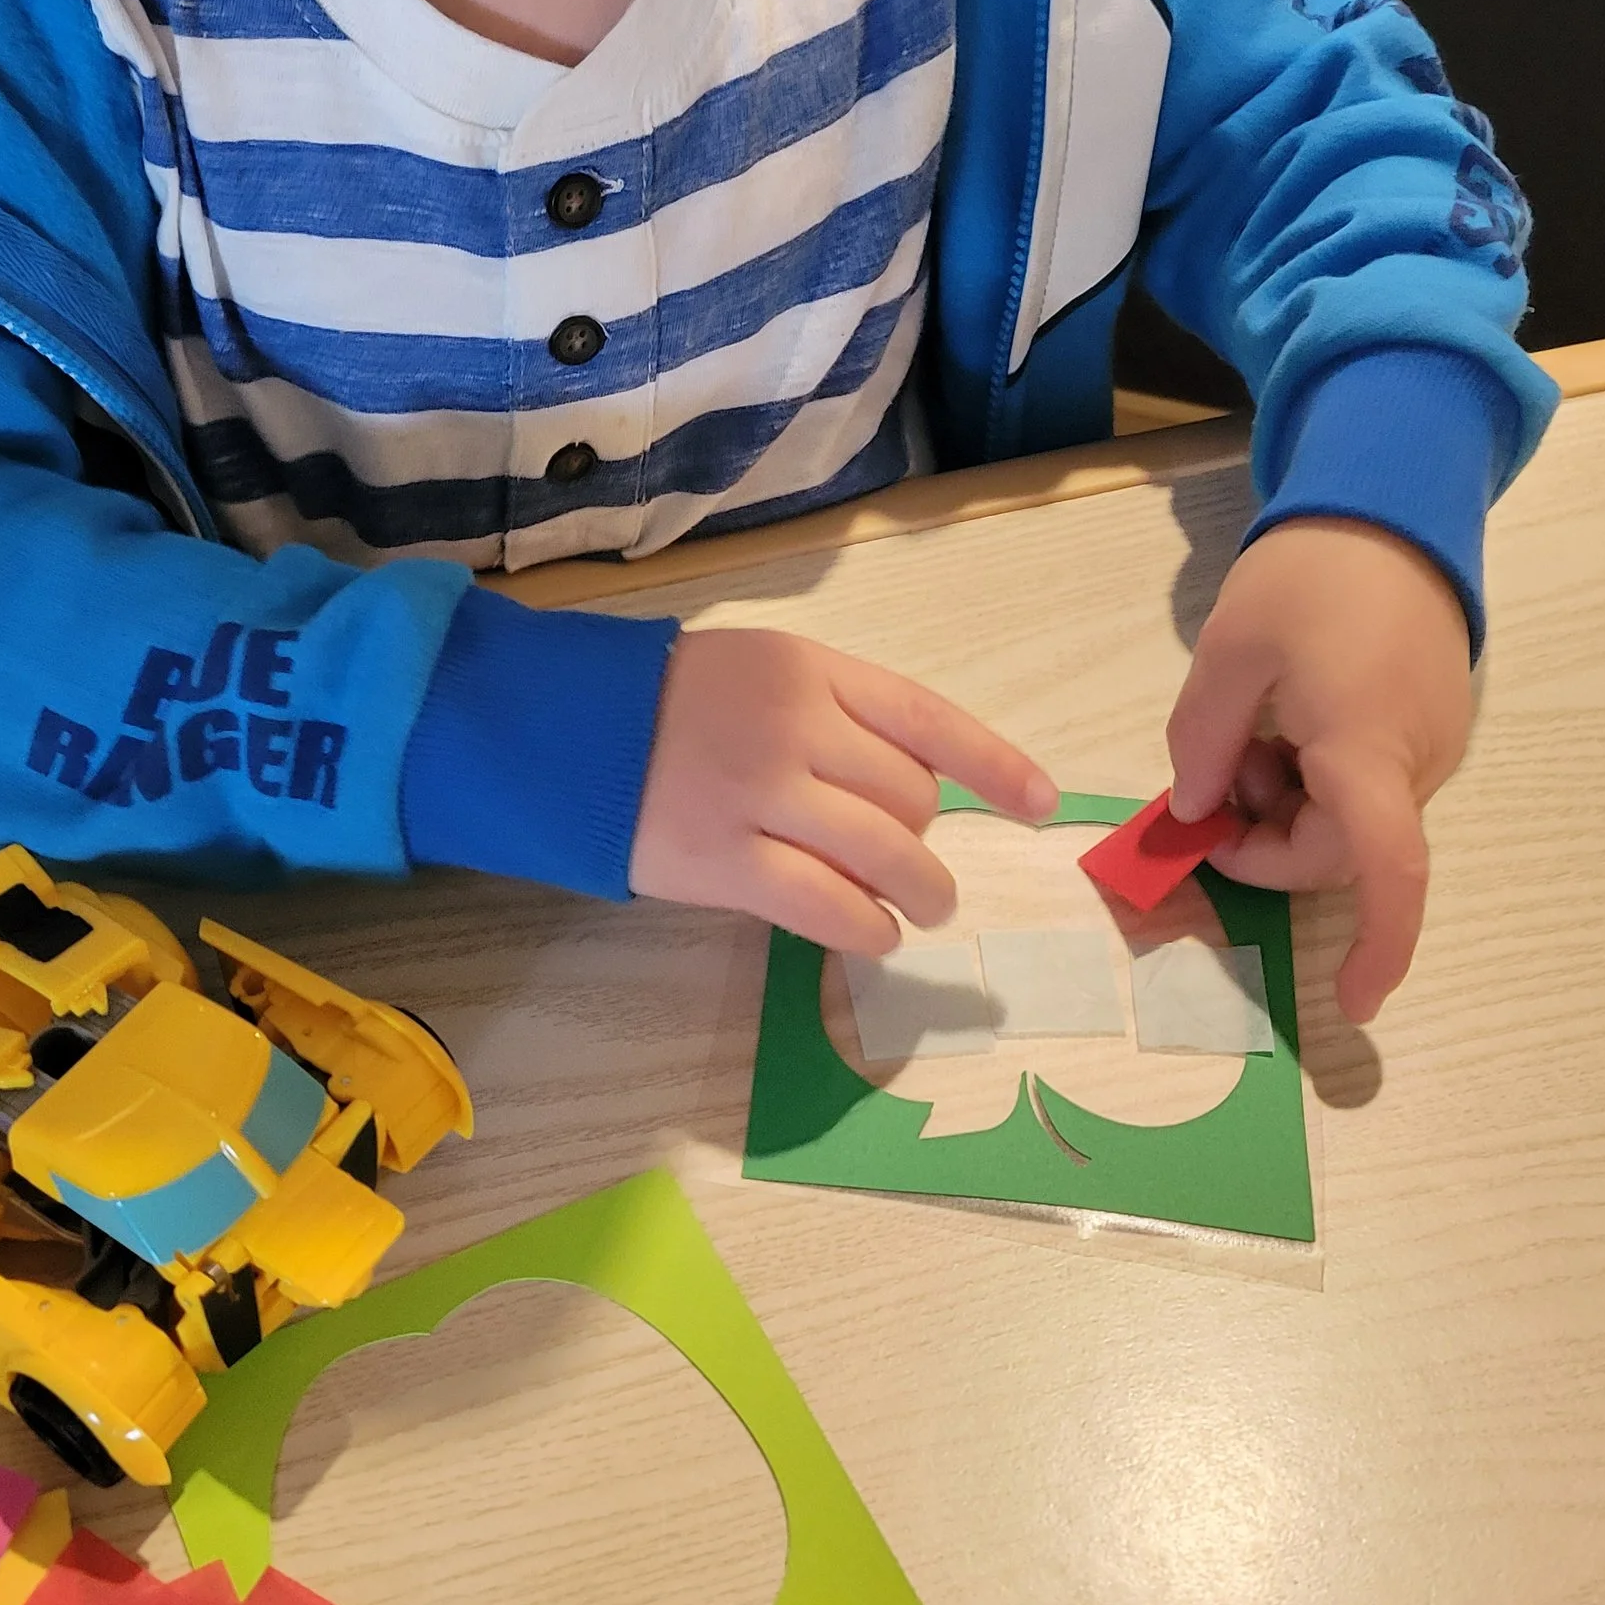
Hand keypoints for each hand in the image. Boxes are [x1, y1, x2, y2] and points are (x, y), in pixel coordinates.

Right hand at [630, 627, 1054, 953]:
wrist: (564, 730)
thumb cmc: (670, 703)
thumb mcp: (761, 672)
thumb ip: (833, 714)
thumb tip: (913, 797)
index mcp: (811, 670)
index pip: (928, 719)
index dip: (994, 765)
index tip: (1040, 803)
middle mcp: (796, 726)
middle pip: (910, 797)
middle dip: (921, 835)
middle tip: (910, 858)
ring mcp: (761, 795)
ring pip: (885, 854)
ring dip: (921, 892)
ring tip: (923, 909)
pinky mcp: (725, 861)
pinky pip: (827, 905)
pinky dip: (866, 927)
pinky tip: (873, 935)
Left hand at [1165, 519, 1472, 1023]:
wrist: (1390, 504)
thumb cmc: (1309, 575)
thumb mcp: (1230, 652)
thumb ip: (1204, 742)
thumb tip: (1197, 813)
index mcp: (1368, 749)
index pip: (1386, 872)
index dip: (1375, 946)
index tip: (1352, 1002)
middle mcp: (1416, 761)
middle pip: (1341, 850)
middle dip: (1267, 840)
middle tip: (1210, 780)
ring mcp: (1431, 744)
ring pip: (1351, 819)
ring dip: (1287, 802)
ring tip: (1250, 727)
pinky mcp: (1429, 724)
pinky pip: (1367, 781)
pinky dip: (1316, 775)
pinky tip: (1287, 714)